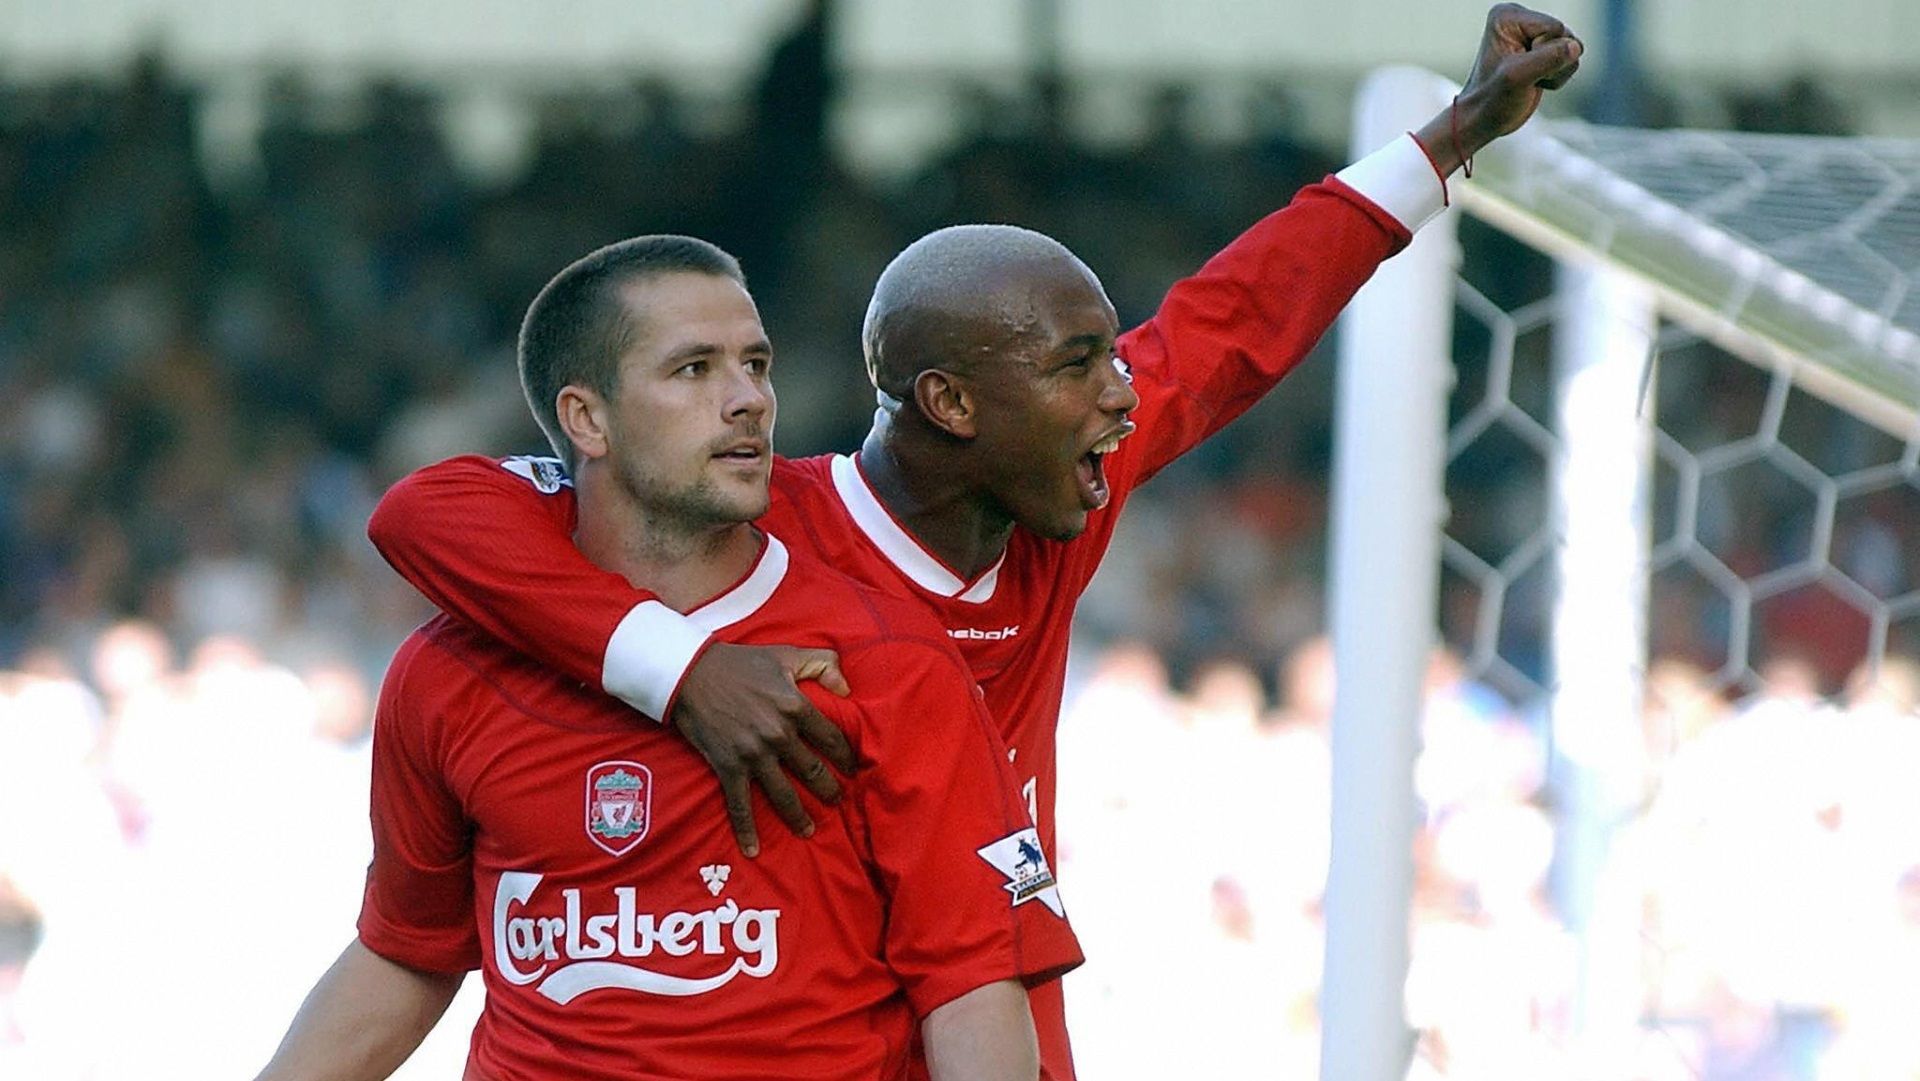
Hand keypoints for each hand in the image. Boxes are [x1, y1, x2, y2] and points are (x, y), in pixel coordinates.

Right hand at [669, 642, 856, 856]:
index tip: (854, 769)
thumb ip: (822, 665)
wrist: (690, 673)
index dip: (846, 757)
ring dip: (798, 816)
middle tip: (838, 802)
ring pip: (783, 794)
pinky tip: (753, 850)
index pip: (832, 739)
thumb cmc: (740, 663)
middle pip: (812, 771)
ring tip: (809, 830)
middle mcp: (778, 735)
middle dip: (829, 790)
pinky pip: (740, 805)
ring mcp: (753, 754)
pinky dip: (746, 830)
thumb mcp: (786, 655)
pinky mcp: (728, 767)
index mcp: (796, 707)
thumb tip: (848, 689)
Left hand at [1415, 4, 1582, 173]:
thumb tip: (1575, 47)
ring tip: (1530, 80)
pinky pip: (1571, 59)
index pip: (1554, 28)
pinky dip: (1557, 76)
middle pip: (1565, 35)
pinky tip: (1535, 81)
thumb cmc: (1491, 100)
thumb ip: (1549, 59)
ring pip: (1572, 47)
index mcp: (1507, 16)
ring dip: (1556, 71)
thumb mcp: (1517, 78)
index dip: (1543, 53)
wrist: (1484, 120)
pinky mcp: (1543, 49)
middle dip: (1552, 63)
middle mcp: (1520, 19)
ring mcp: (1533, 34)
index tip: (1518, 67)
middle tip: (1525, 77)